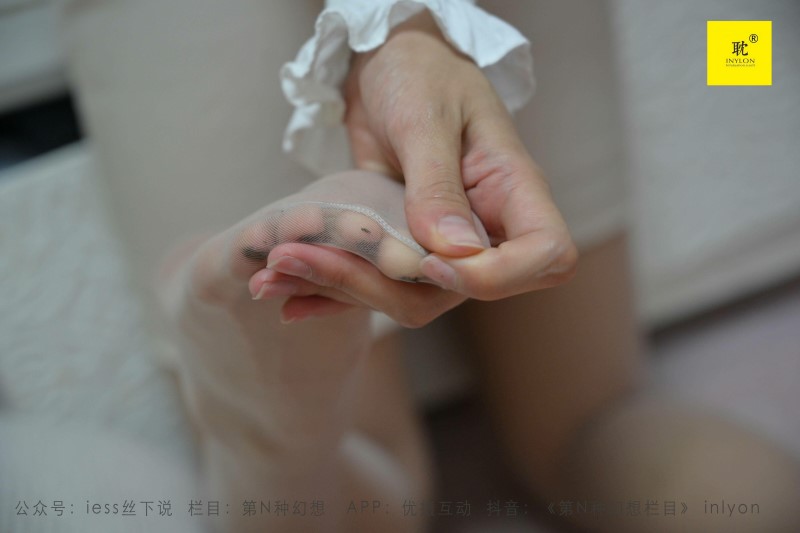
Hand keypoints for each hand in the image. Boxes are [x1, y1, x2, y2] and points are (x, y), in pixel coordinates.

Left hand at [270, 10, 576, 325]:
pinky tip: (285, 290)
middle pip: (461, 292)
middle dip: (379, 287)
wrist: (388, 65)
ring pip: (408, 296)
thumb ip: (438, 183)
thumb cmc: (420, 72)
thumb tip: (452, 252)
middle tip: (301, 256)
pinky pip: (376, 283)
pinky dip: (330, 291)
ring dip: (339, 290)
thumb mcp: (426, 116)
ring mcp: (442, 242)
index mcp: (513, 189)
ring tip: (273, 271)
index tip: (433, 262)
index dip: (497, 276)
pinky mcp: (400, 245)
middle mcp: (484, 225)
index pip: (546, 256)